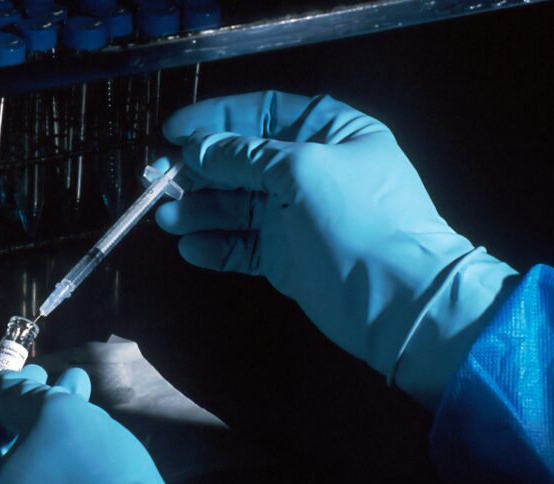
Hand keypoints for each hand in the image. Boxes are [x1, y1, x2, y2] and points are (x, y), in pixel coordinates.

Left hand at [0, 366, 217, 483]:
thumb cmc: (83, 481)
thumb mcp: (51, 416)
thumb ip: (15, 393)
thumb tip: (2, 388)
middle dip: (14, 410)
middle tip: (40, 375)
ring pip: (14, 476)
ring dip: (40, 428)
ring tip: (74, 384)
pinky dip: (50, 462)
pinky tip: (85, 420)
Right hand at [156, 91, 517, 408]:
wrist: (398, 300)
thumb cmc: (358, 220)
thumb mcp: (303, 171)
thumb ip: (247, 157)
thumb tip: (197, 148)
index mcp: (329, 132)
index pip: (263, 112)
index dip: (216, 119)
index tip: (172, 131)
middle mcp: (310, 169)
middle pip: (241, 160)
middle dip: (198, 169)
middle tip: (155, 182)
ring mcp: (296, 216)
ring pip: (235, 204)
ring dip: (198, 209)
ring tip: (167, 219)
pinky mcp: (285, 257)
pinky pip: (241, 244)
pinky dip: (214, 244)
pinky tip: (190, 247)